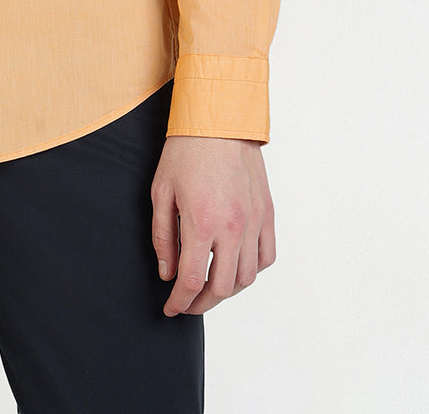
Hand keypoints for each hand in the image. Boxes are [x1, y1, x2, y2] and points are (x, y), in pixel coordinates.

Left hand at [150, 135, 274, 316]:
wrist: (219, 121)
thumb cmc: (186, 152)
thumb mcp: (161, 191)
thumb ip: (162, 236)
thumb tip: (167, 272)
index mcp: (201, 222)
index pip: (192, 280)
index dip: (180, 301)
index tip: (171, 308)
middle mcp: (232, 227)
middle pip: (222, 287)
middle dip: (201, 303)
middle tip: (187, 303)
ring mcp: (254, 222)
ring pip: (247, 278)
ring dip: (227, 290)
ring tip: (210, 287)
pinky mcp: (267, 214)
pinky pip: (266, 257)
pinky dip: (252, 270)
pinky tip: (235, 266)